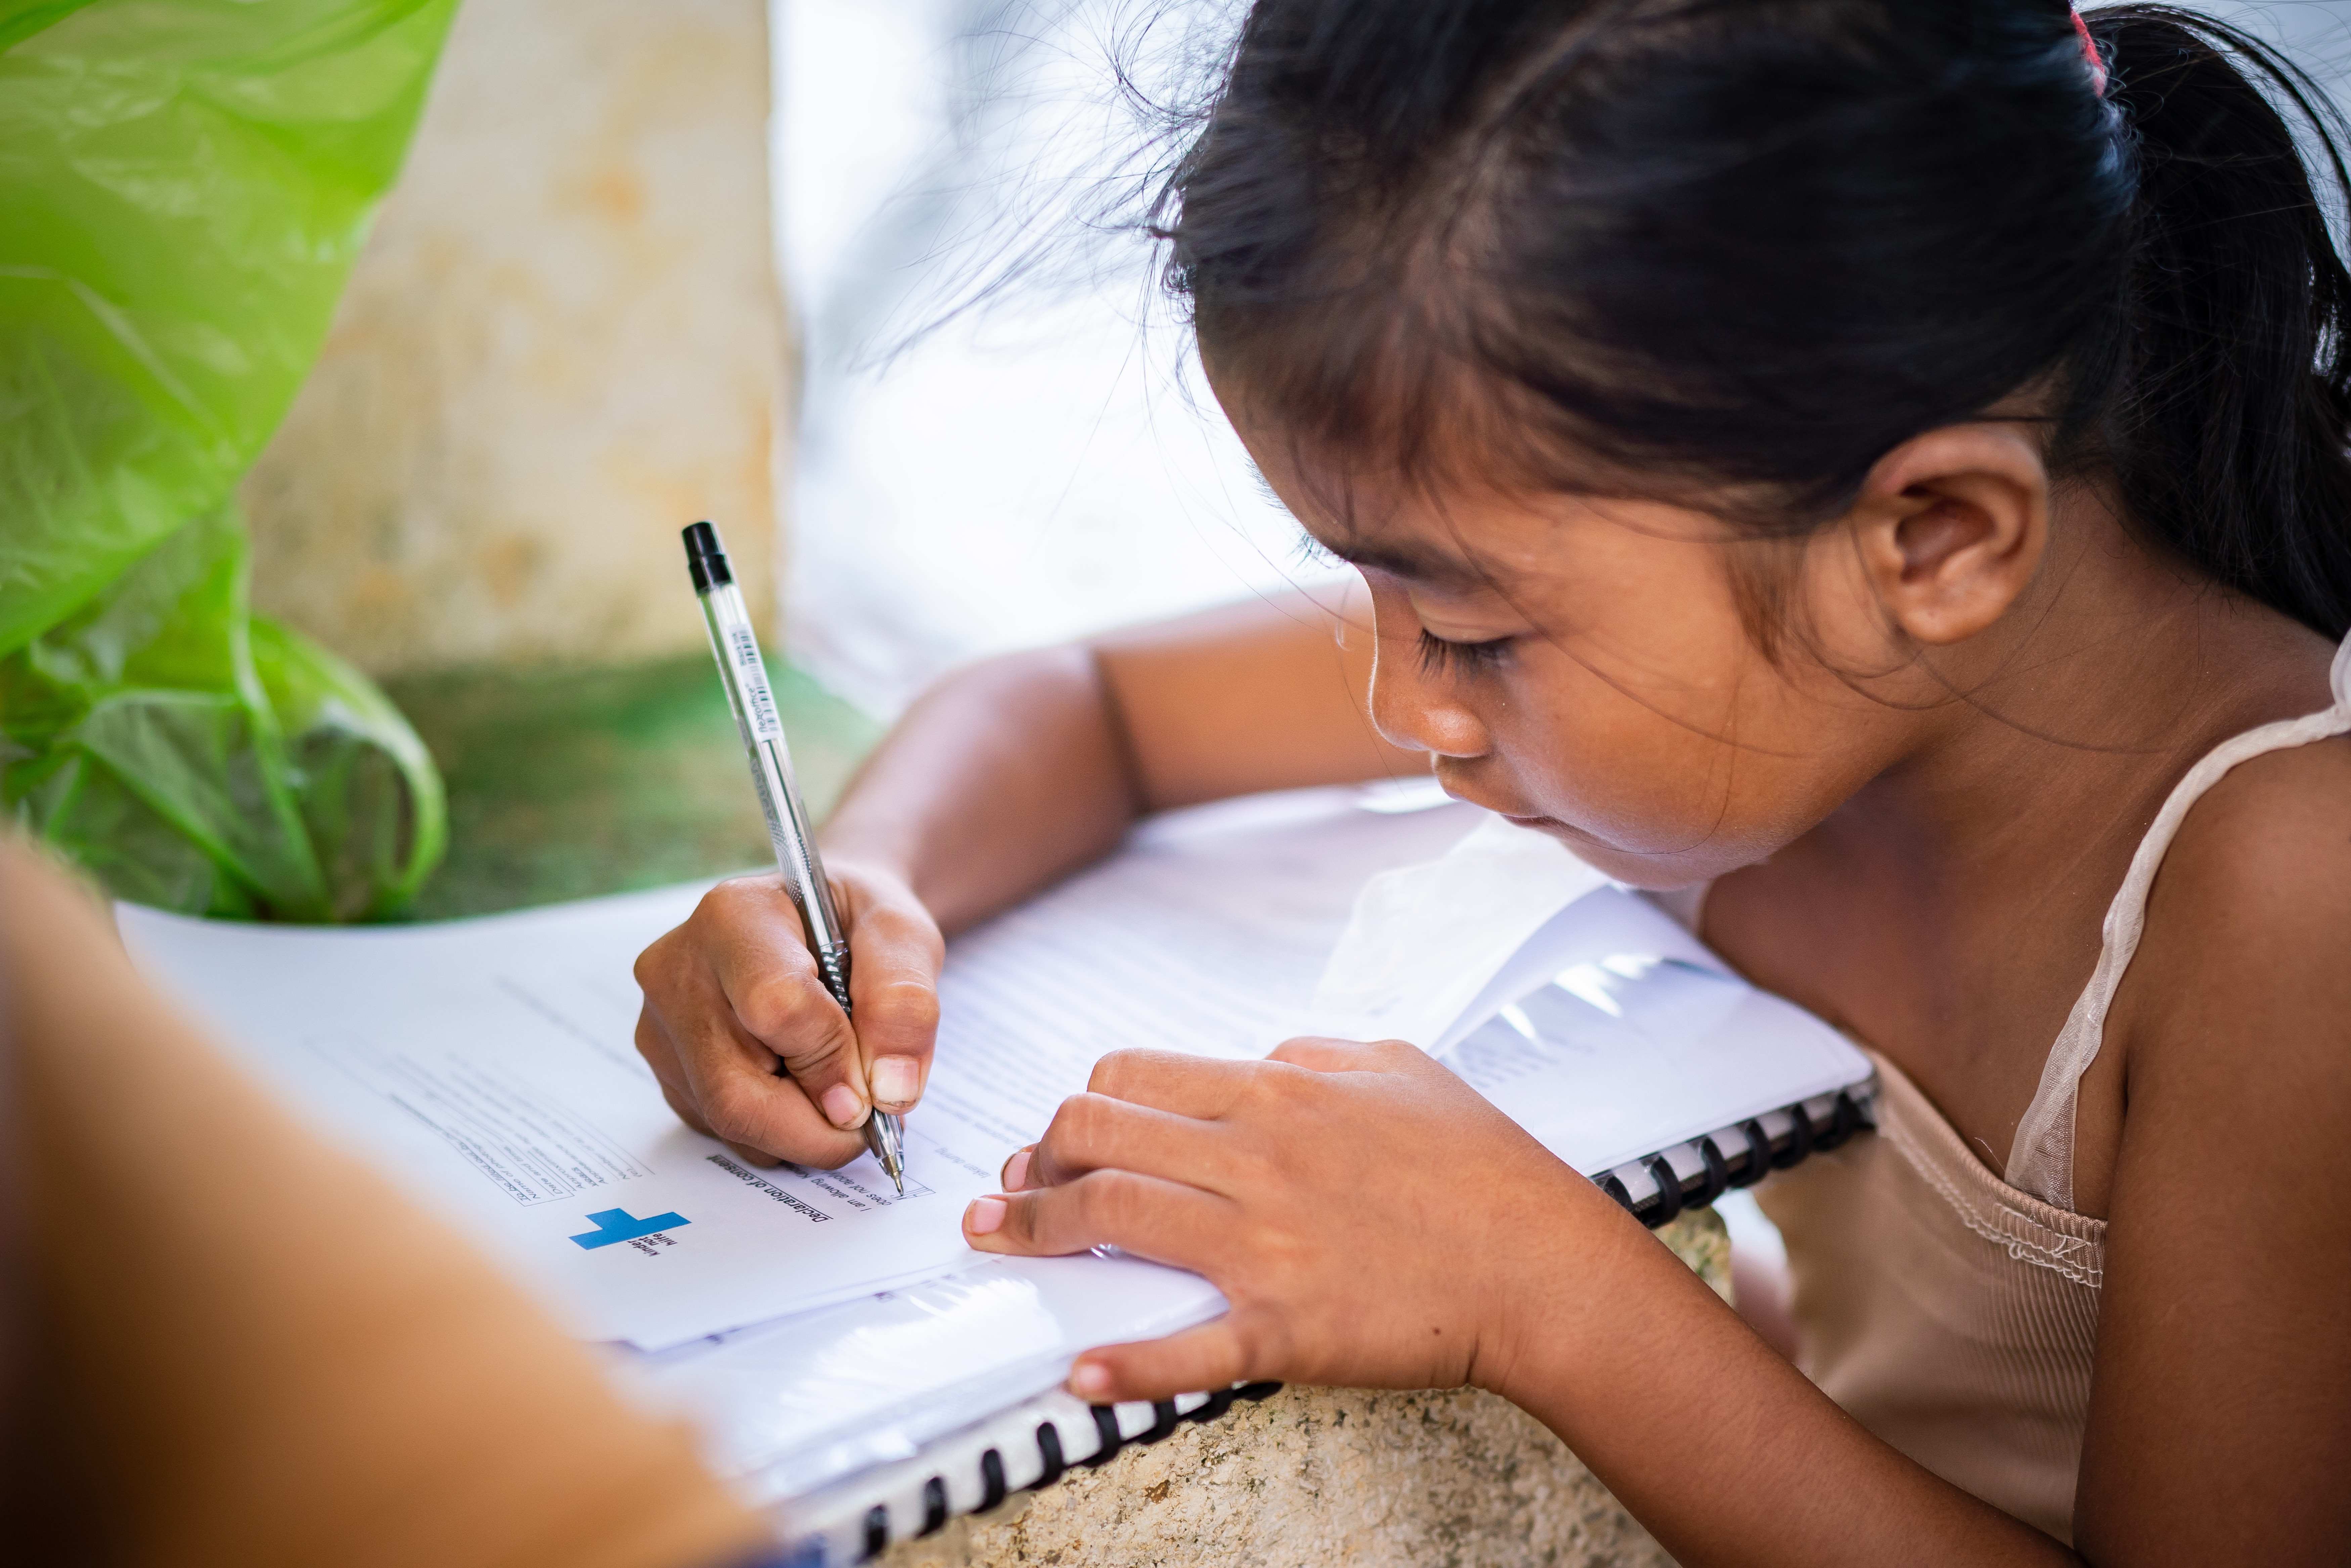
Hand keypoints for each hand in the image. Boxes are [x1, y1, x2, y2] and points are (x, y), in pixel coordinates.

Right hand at [632, 860, 942, 1167]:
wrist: (823, 923)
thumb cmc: (858, 923)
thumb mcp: (903, 936)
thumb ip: (904, 1003)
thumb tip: (889, 1089)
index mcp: (733, 916)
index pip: (774, 1007)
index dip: (834, 1063)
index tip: (879, 1086)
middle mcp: (678, 971)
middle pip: (736, 1090)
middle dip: (818, 1125)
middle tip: (869, 1117)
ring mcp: (664, 1028)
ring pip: (730, 1122)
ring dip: (803, 1130)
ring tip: (838, 1081)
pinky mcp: (668, 1073)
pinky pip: (724, 1132)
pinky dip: (780, 1131)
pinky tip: (802, 1083)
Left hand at [960, 1038, 1637, 1402]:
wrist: (1546, 1266)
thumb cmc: (1484, 1167)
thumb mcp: (1401, 1066)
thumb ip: (1317, 1052)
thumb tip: (1259, 1055)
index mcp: (1280, 1092)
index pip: (1132, 1075)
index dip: (1078, 1102)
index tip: (1059, 1134)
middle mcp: (1257, 1157)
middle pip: (1097, 1132)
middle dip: (1035, 1157)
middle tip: (1014, 1187)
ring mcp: (1267, 1244)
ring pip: (1114, 1213)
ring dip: (1036, 1229)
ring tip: (996, 1242)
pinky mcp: (1288, 1326)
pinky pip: (1189, 1345)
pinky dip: (1126, 1363)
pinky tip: (1079, 1372)